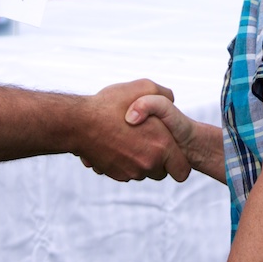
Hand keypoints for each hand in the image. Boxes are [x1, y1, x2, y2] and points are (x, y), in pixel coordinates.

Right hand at [76, 80, 190, 182]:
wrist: (79, 123)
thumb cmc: (112, 105)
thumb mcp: (144, 87)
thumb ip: (165, 95)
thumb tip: (172, 100)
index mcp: (162, 146)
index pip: (183, 171)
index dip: (179, 161)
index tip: (170, 151)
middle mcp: (148, 164)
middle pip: (162, 172)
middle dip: (158, 160)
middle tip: (146, 139)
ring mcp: (131, 172)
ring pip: (143, 172)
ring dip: (140, 160)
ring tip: (129, 137)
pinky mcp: (115, 174)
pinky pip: (126, 172)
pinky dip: (124, 161)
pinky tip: (116, 143)